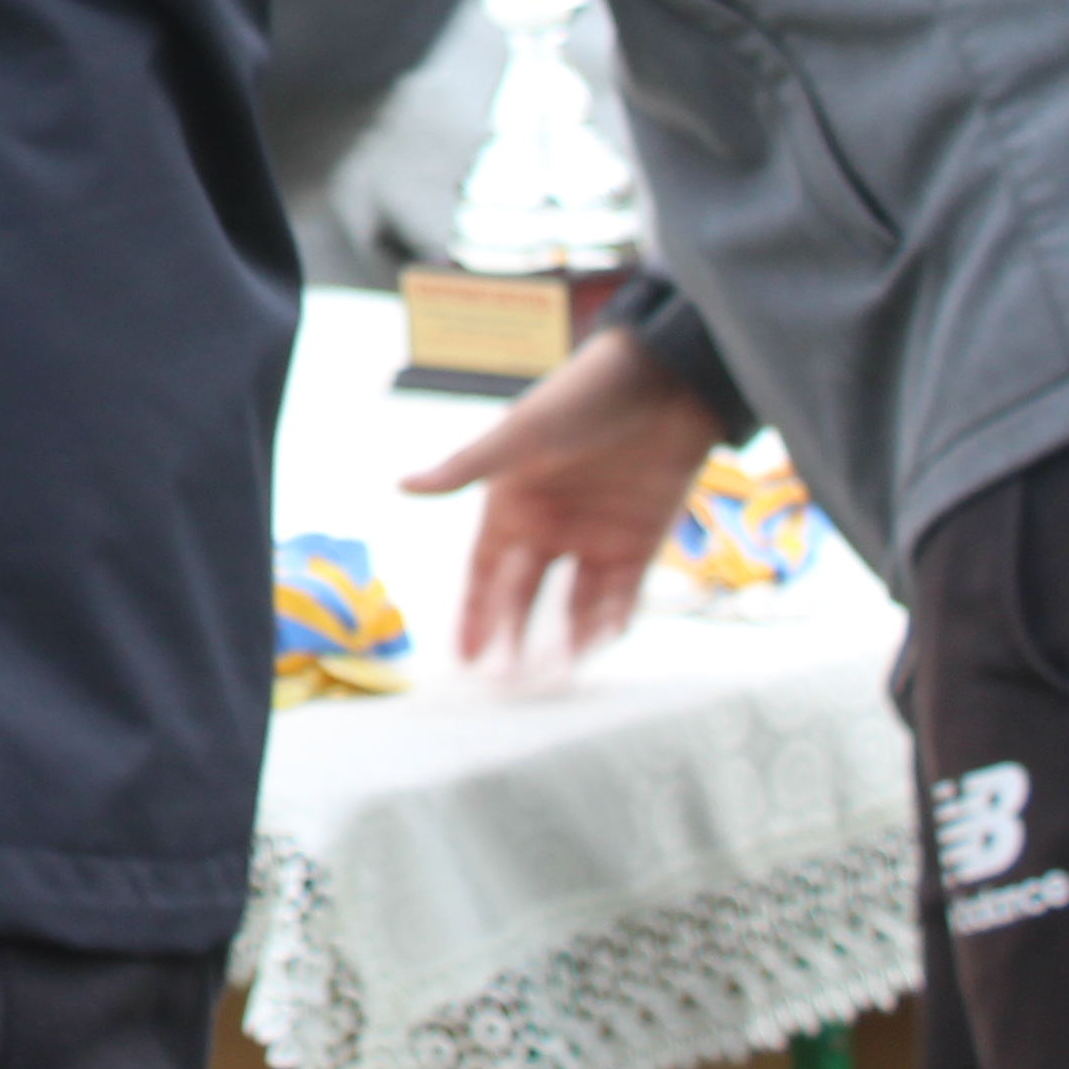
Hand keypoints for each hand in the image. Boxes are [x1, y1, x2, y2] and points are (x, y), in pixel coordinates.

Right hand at [401, 322, 718, 671]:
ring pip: (576, 604)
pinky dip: (612, 621)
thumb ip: (468, 468)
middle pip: (528, 597)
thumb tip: (404, 486)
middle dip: (517, 640)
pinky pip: (623, 594)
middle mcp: (552, 526)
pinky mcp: (642, 541)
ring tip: (557, 678)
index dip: (476, 613)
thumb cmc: (581, 398)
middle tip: (508, 686)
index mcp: (514, 502)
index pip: (487, 572)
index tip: (465, 659)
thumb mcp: (521, 434)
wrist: (664, 381)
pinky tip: (600, 644)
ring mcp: (597, 536)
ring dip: (566, 640)